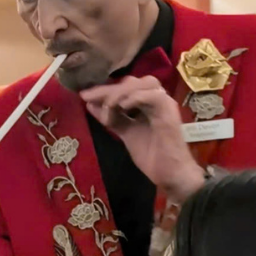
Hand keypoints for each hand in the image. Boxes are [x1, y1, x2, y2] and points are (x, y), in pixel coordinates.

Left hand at [81, 75, 204, 202]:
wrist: (170, 174)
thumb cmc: (152, 155)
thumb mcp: (126, 133)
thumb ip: (111, 119)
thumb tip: (90, 105)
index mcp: (147, 103)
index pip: (125, 87)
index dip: (104, 89)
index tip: (84, 96)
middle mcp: (156, 99)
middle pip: (132, 82)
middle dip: (108, 89)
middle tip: (90, 98)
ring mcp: (164, 104)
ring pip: (143, 83)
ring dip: (121, 92)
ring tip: (108, 107)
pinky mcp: (170, 112)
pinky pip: (154, 96)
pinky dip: (136, 98)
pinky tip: (122, 107)